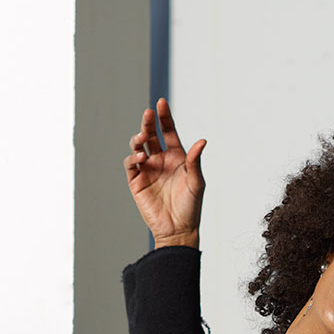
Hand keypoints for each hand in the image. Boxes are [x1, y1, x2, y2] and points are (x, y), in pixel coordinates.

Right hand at [125, 98, 205, 245]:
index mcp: (176, 157)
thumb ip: (195, 161)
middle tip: (148, 114)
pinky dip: (133, 158)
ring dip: (138, 139)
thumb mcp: (196, 182)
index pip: (168, 132)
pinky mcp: (136, 182)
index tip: (161, 103)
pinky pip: (131, 165)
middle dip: (148, 123)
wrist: (178, 230)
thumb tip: (202, 141)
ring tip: (141, 138)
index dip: (164, 117)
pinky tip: (141, 157)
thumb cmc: (191, 206)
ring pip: (138, 147)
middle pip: (151, 135)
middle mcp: (160, 160)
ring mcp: (148, 170)